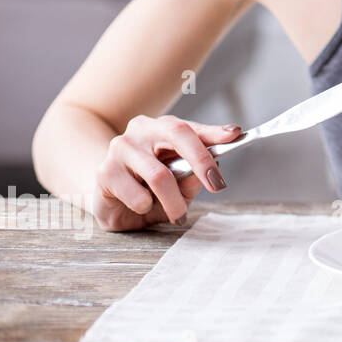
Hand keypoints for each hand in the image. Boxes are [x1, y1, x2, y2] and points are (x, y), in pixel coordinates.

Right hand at [92, 114, 242, 231]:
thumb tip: (213, 168)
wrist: (107, 199)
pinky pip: (138, 196)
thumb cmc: (149, 187)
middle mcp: (142, 130)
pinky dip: (147, 207)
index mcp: (163, 128)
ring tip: (177, 214)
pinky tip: (141, 206)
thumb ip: (194, 176)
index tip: (236, 136)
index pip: (192, 127)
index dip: (215, 132)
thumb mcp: (179, 183)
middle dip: (202, 161)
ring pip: (160, 175)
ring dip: (174, 201)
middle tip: (217, 186)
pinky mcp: (105, 172)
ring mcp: (120, 148)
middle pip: (178, 135)